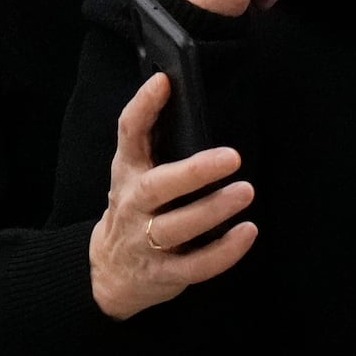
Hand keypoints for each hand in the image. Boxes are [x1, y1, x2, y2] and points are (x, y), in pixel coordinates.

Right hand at [90, 75, 255, 319]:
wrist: (108, 273)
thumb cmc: (136, 211)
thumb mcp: (137, 174)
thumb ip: (156, 144)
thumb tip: (187, 96)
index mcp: (128, 174)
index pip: (128, 135)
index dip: (143, 107)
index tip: (164, 82)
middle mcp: (133, 206)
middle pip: (158, 187)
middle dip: (194, 172)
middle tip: (233, 157)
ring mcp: (144, 242)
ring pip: (176, 228)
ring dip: (212, 210)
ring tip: (245, 191)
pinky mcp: (163, 274)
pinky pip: (195, 266)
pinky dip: (223, 252)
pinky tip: (247, 232)